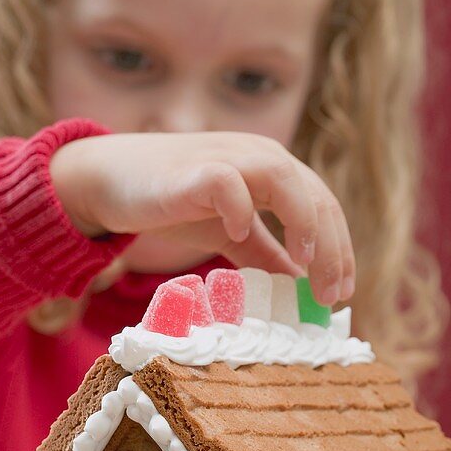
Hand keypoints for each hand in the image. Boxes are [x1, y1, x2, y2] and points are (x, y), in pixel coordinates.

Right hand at [51, 131, 354, 304]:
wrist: (112, 181)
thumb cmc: (175, 205)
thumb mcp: (232, 235)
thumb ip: (267, 255)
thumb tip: (304, 287)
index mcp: (275, 170)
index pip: (323, 205)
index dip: (338, 249)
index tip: (339, 293)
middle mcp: (259, 156)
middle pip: (314, 196)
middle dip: (329, 248)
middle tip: (330, 294)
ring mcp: (228, 158)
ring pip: (284, 180)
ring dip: (302, 222)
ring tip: (303, 264)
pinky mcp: (195, 170)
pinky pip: (228, 182)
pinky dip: (240, 207)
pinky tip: (237, 234)